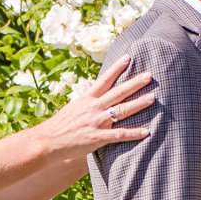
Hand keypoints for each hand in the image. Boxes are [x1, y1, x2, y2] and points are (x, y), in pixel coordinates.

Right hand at [36, 54, 155, 160]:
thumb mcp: (73, 108)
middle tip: (149, 75)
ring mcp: (96, 122)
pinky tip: (147, 132)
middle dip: (134, 83)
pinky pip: (120, 135)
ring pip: (121, 110)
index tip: (128, 57)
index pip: (104, 79)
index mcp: (87, 98)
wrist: (47, 141)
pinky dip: (134, 133)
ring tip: (153, 98)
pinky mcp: (97, 137)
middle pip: (118, 92)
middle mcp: (93, 107)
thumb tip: (98, 96)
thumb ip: (88, 103)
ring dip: (138, 103)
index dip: (117, 68)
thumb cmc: (60, 126)